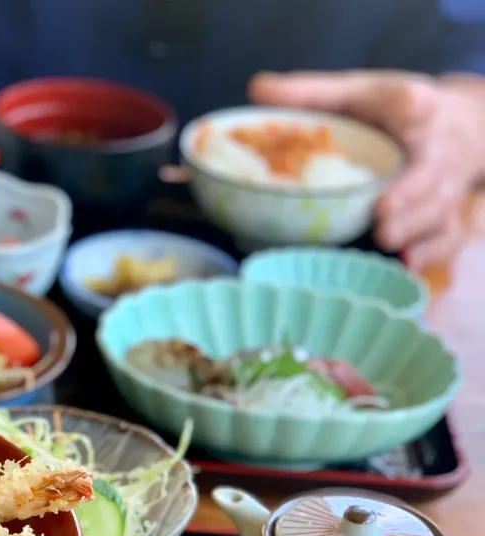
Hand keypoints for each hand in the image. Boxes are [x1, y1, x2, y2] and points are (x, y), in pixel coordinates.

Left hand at [250, 70, 484, 268]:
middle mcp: (432, 150)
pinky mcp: (446, 214)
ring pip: (436, 209)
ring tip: (386, 242)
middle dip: (409, 194)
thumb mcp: (356, 93)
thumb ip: (310, 93)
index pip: (414, 106)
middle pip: (427, 172)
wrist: (460, 127)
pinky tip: (407, 264)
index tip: (409, 110)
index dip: (411, 111)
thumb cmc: (392, 114)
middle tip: (382, 215)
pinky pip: (446, 235)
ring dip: (414, 228)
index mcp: (411, 109)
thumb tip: (256, 89)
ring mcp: (442, 186)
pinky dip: (430, 251)